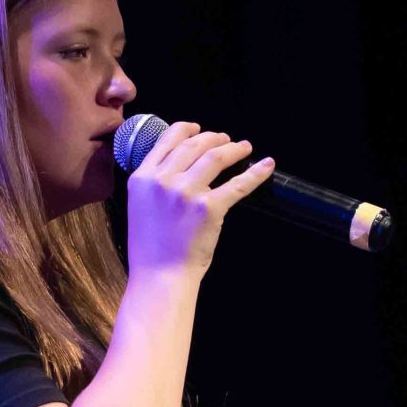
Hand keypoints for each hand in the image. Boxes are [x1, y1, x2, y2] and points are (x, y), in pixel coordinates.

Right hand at [125, 123, 274, 281]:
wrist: (159, 277)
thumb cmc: (150, 249)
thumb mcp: (139, 206)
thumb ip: (153, 182)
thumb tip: (176, 166)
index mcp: (143, 177)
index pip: (168, 139)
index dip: (188, 129)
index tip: (199, 128)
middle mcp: (163, 180)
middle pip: (194, 144)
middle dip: (214, 138)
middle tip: (226, 140)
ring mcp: (186, 192)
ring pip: (216, 156)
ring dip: (234, 149)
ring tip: (244, 148)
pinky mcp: (209, 207)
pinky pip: (238, 184)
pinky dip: (256, 173)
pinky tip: (267, 166)